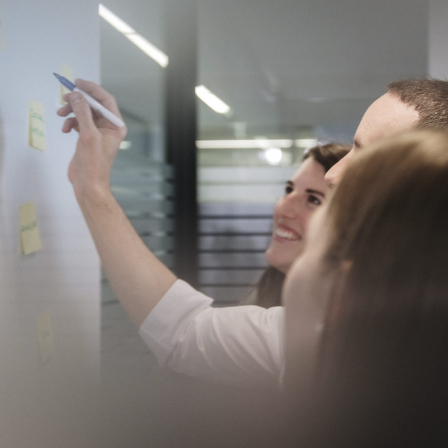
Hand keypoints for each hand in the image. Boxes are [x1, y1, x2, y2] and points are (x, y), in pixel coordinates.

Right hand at [57, 79, 126, 196]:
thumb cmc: (93, 163)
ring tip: (61, 115)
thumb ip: (83, 113)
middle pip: (93, 105)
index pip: (106, 100)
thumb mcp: (88, 135)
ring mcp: (98, 132)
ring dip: (71, 111)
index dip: (92, 89)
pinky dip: (70, 122)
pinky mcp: (88, 137)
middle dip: (78, 101)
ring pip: (84, 112)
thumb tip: (76, 95)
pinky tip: (65, 129)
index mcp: (116, 126)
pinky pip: (79, 122)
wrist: (88, 183)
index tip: (77, 83)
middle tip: (64, 98)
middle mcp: (109, 127)